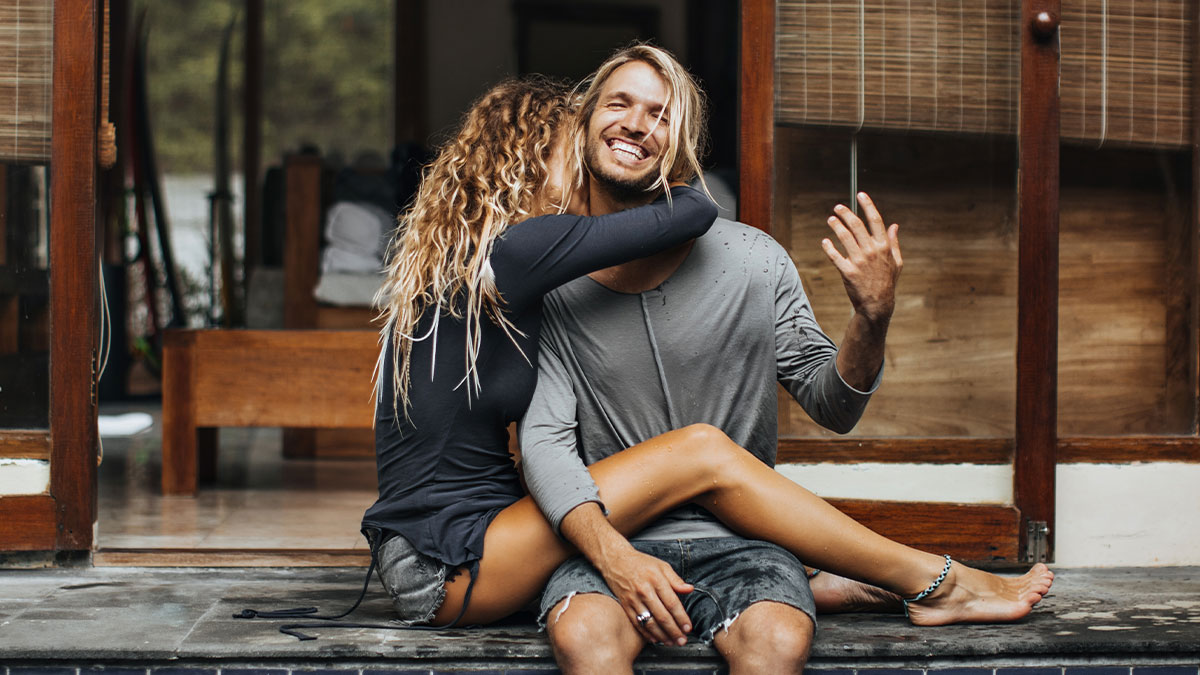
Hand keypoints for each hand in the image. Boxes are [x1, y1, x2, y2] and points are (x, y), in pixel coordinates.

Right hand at [598, 546, 693, 644]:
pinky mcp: (625, 605)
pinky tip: (655, 639)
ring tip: (671, 642)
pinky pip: (637, 623)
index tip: (688, 627)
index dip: (681, 618)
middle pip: (662, 616)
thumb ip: (676, 580)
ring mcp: (633, 599)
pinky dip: (646, 633)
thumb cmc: (640, 562)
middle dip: (674, 631)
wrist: (615, 560)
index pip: (672, 603)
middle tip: (682, 640)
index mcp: (656, 580)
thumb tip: (689, 589)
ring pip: (649, 622)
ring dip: (662, 635)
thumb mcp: (662, 566)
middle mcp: (644, 590)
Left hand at [821, 192, 902, 324]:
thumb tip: (894, 225)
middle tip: (837, 207)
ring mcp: (859, 261)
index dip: (867, 205)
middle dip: (845, 213)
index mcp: (884, 247)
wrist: (878, 304)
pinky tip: (825, 241)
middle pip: (857, 225)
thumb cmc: (887, 282)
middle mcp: (872, 251)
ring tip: (830, 219)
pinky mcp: (848, 272)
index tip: (860, 194)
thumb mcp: (897, 262)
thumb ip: (894, 242)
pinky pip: (835, 256)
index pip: (875, 220)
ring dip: (836, 226)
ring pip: (844, 237)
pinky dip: (828, 247)